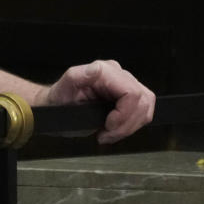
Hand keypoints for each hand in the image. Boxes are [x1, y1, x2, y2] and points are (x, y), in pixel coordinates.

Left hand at [39, 60, 155, 143]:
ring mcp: (125, 83)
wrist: (58, 108)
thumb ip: (76, 77)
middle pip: (142, 101)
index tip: (108, 126)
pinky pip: (143, 111)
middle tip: (107, 135)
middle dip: (127, 124)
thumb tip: (96, 69)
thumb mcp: (62, 90)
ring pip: (145, 107)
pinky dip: (131, 126)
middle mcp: (117, 73)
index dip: (124, 114)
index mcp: (103, 70)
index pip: (131, 93)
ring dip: (129, 127)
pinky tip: (114, 130)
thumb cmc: (59, 100)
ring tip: (109, 134)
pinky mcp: (129, 95)